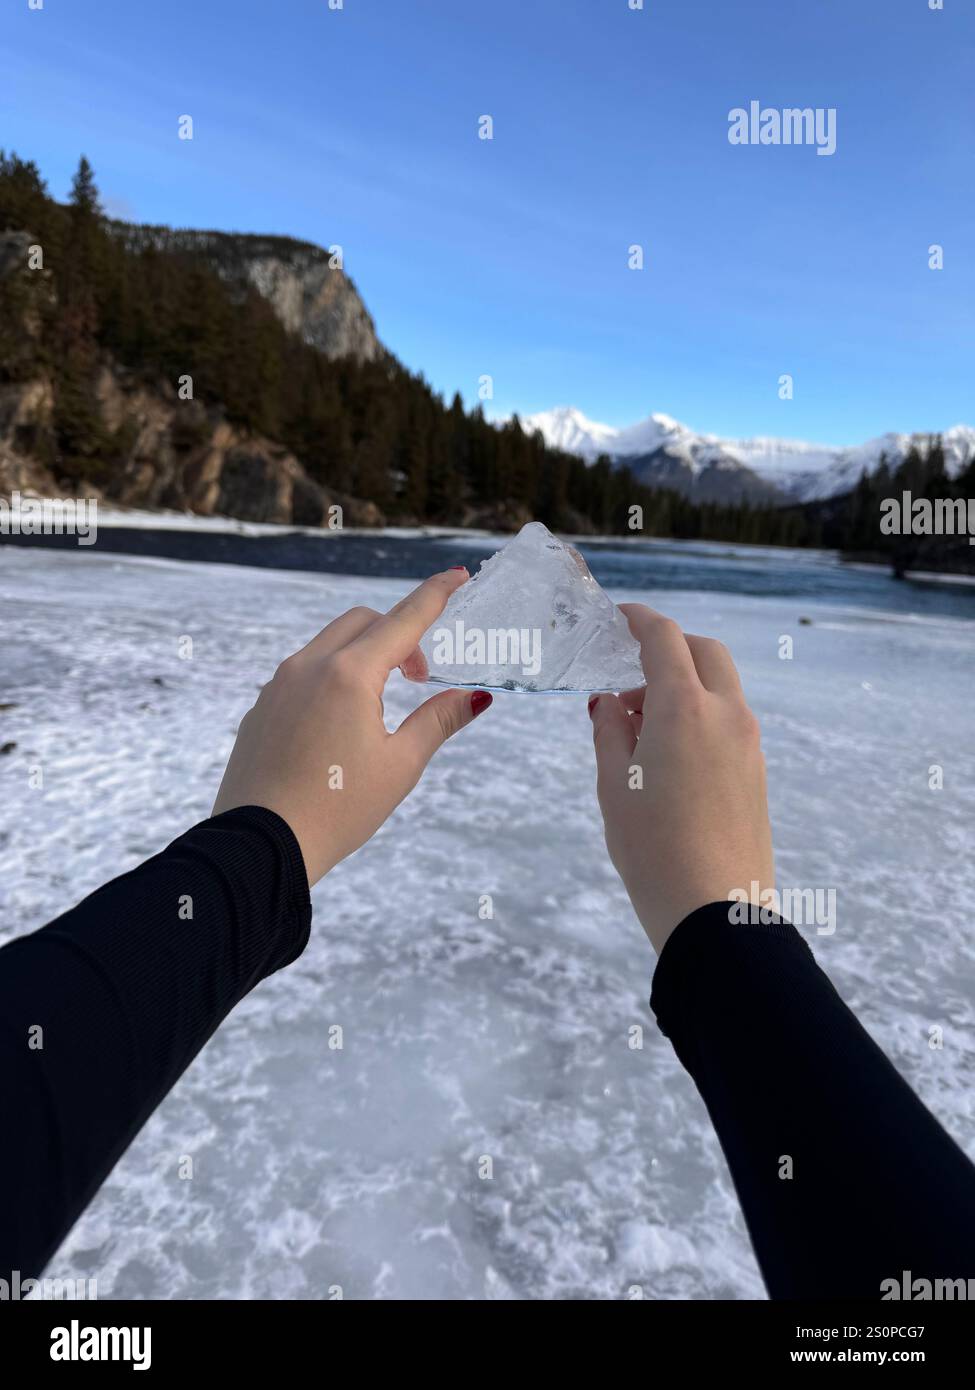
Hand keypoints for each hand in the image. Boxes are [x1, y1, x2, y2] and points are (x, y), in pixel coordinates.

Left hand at [213, 568, 490, 884]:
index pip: (403, 620)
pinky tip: (338, 728)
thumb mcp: (400, 766)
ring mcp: (278, 685)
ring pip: (329, 645)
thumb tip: (475, 696)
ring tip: (378, 708)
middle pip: (362, 622)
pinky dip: (332, 678)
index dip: (435, 595)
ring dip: (363, 656)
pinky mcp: (260, 708)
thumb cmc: (337, 809)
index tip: (457, 575)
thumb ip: (438, 721)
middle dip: (397, 636)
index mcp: (350, 675)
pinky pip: (302, 673)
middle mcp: (309, 667)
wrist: (259, 846)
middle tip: (418, 679)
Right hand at [589, 605, 773, 952]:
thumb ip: (610, 732)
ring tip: (640, 729)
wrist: (717, 911)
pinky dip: (700, 716)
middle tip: (631, 676)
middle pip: (705, 652)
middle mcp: (726, 713)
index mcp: (684, 706)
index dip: (640, 620)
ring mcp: (749, 743)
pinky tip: (669, 756)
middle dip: (670, 649)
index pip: (665, 639)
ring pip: (721, 687)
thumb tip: (611, 704)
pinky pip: (729, 722)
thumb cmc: (652, 848)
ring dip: (685, 687)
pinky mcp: (758, 772)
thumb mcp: (613, 786)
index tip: (620, 618)